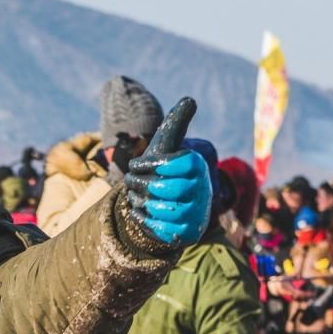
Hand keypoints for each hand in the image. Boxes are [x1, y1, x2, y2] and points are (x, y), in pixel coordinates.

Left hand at [119, 98, 212, 254]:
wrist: (165, 203)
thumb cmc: (163, 169)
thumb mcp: (167, 145)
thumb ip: (177, 123)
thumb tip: (190, 100)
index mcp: (196, 166)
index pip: (172, 164)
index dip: (150, 165)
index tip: (136, 165)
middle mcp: (202, 189)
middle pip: (163, 188)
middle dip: (140, 185)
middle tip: (130, 182)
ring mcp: (196, 213)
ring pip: (160, 209)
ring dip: (140, 202)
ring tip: (136, 196)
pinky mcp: (187, 233)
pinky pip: (160, 229)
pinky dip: (143, 219)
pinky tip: (139, 212)